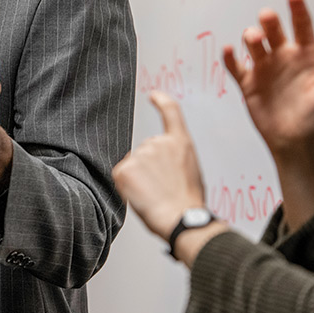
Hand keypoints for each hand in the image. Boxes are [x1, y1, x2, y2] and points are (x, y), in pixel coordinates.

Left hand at [112, 91, 206, 240]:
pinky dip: (128, 187)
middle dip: (150, 167)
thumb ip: (175, 158)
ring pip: (133, 164)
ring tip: (155, 194)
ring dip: (139, 178)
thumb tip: (162, 162)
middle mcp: (158, 143)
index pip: (171, 112)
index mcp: (180, 143)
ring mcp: (139, 154)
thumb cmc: (189, 202)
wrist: (181, 218)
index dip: (162, 101)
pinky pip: (122, 176)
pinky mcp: (123, 168)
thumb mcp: (191, 170)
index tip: (154, 95)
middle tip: (163, 187)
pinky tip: (142, 195)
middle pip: (146, 150)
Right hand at [223, 0, 313, 155]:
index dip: (298, 11)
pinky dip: (230, 58)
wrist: (295, 141)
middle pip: (274, 32)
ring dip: (251, 38)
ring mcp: (265, 69)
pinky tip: (229, 50)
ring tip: (254, 38)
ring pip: (254, 46)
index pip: (303, 27)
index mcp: (306, 56)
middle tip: (266, 15)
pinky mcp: (248, 83)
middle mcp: (283, 58)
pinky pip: (236, 67)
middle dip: (269, 22)